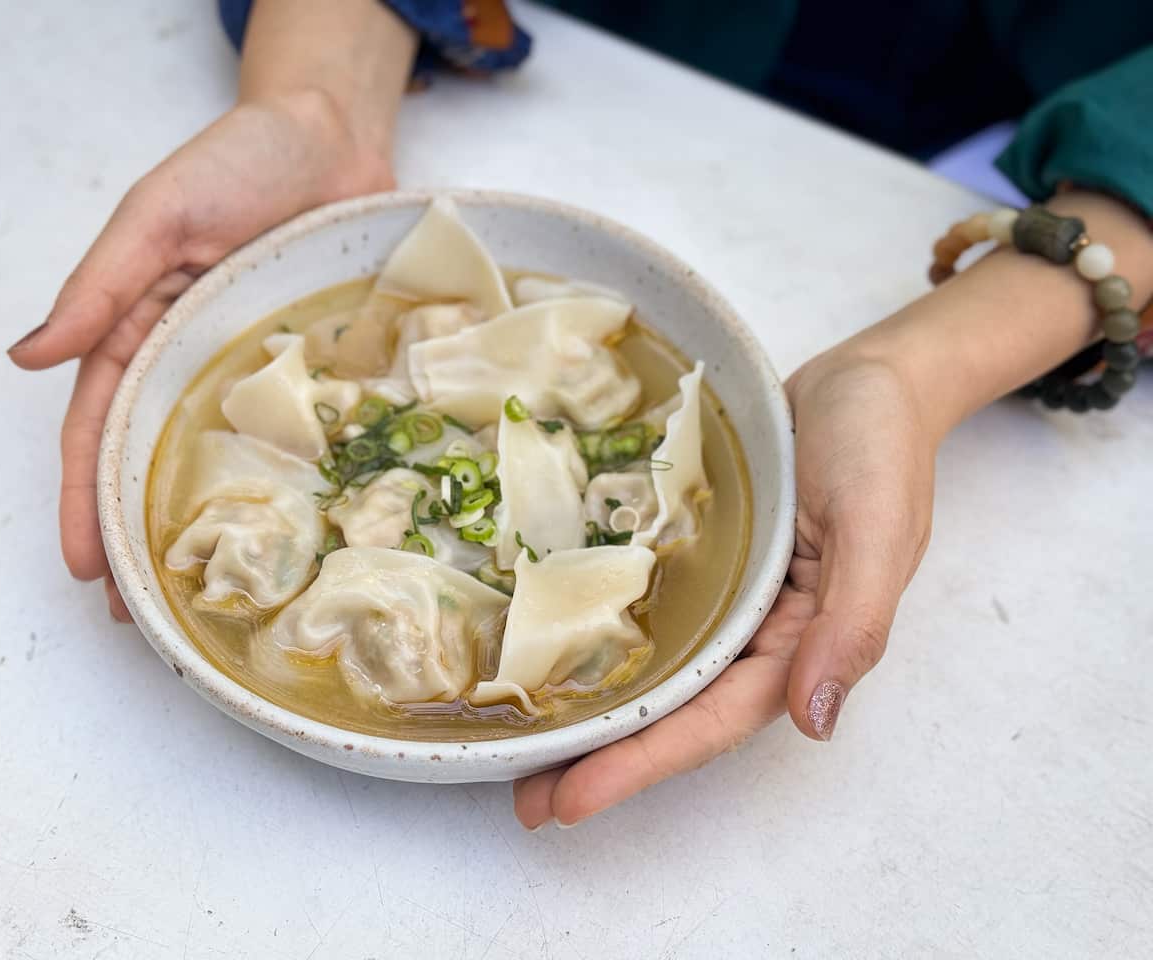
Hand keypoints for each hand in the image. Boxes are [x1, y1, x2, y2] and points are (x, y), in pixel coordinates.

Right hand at [8, 92, 393, 619]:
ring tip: (210, 595)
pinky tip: (300, 530)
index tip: (86, 566)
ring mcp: (255, 368)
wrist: (332, 134)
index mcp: (142, 330)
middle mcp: (194, 360)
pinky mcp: (315, 367)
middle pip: (154, 460)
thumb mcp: (158, 215)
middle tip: (143, 614)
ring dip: (210, 523)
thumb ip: (100, 287)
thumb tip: (27, 358)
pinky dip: (292, 481)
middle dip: (138, 534)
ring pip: (223, 458)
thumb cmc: (239, 161)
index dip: (86, 498)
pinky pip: (300, 433)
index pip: (98, 430)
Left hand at [514, 352, 936, 827]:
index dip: (641, 765)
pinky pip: (647, 614)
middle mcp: (755, 634)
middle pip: (671, 713)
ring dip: (593, 717)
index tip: (571, 801)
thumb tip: (816, 719)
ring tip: (519, 754)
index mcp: (800, 643)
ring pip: (653, 674)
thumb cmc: (880, 445)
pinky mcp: (701, 561)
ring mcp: (725, 599)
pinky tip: (553, 662)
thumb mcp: (878, 528)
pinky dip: (603, 647)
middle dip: (600, 761)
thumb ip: (853, 624)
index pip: (713, 722)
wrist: (870, 378)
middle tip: (522, 800)